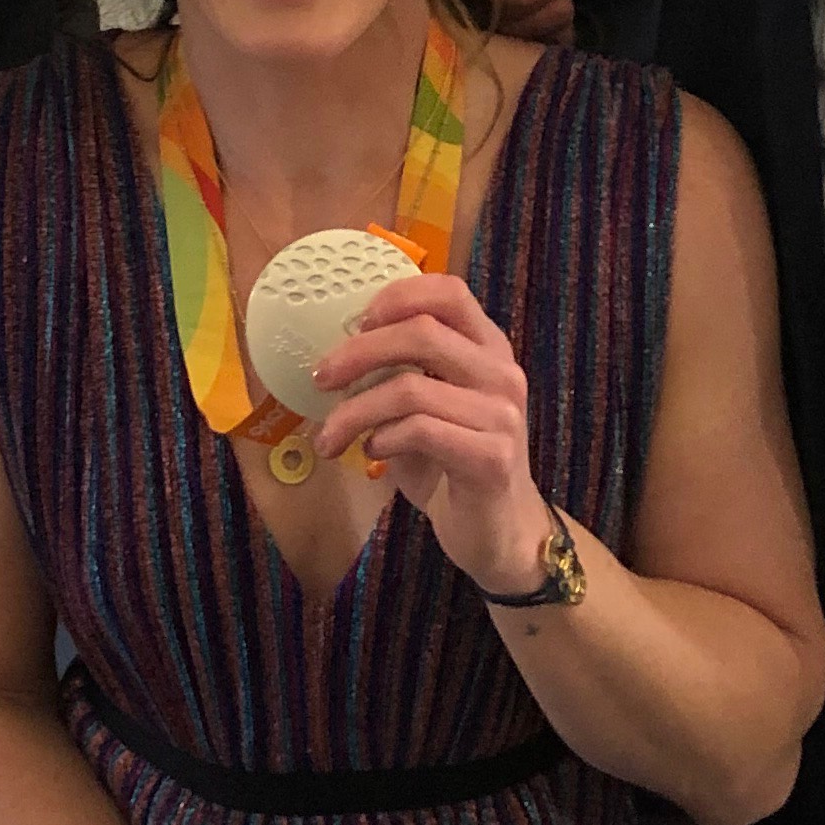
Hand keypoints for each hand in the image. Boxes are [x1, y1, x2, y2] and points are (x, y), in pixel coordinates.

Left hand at [312, 276, 555, 596]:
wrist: (498, 531)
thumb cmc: (453, 464)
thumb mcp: (427, 409)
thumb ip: (401, 374)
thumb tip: (336, 354)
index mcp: (488, 349)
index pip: (450, 293)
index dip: (398, 296)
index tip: (356, 322)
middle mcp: (501, 373)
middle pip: (422, 333)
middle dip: (359, 353)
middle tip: (322, 377)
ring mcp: (502, 414)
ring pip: (411, 388)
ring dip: (355, 411)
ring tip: (331, 436)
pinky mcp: (493, 457)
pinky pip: (420, 431)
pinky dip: (383, 439)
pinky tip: (373, 452)